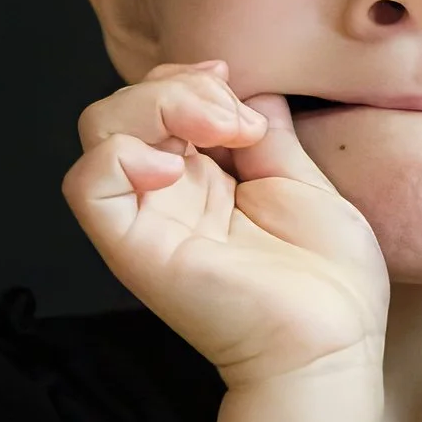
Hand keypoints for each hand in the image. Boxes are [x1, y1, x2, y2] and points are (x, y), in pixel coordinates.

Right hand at [61, 61, 389, 390]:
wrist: (333, 343)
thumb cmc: (330, 280)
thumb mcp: (302, 182)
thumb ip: (267, 135)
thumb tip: (252, 91)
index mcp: (205, 179)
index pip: (159, 102)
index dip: (186, 79)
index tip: (233, 85)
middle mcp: (168, 195)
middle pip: (123, 108)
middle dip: (175, 86)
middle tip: (233, 117)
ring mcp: (148, 220)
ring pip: (99, 131)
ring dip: (155, 106)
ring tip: (218, 132)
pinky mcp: (135, 249)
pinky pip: (87, 187)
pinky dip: (120, 157)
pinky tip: (177, 169)